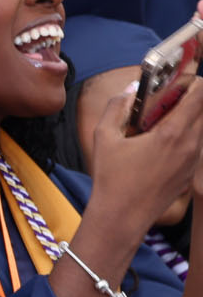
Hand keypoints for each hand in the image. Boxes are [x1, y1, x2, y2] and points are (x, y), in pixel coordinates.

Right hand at [88, 67, 202, 239]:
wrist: (123, 217)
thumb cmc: (112, 178)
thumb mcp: (104, 137)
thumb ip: (116, 106)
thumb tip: (130, 88)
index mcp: (173, 133)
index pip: (200, 95)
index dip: (192, 81)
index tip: (176, 79)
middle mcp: (191, 145)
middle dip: (189, 98)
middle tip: (165, 99)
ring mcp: (194, 160)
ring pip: (201, 127)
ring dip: (187, 118)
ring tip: (159, 122)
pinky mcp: (191, 172)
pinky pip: (196, 145)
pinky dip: (184, 136)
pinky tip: (158, 145)